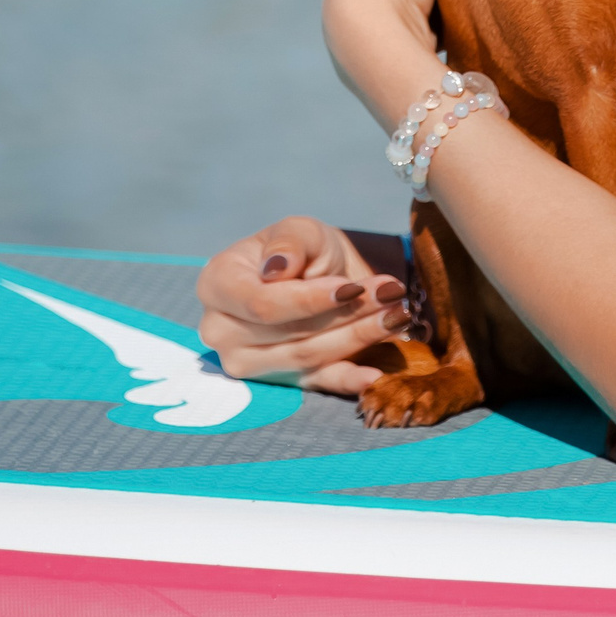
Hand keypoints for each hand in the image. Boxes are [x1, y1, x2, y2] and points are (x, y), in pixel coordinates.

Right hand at [195, 216, 411, 396]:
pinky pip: (317, 384)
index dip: (309, 300)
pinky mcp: (281, 382)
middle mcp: (221, 331)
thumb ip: (289, 243)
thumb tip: (277, 269)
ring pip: (309, 357)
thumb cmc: (301, 249)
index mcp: (217, 285)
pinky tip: (375, 376)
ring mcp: (248, 362)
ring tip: (398, 314)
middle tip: (392, 295)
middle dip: (347, 315)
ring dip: (359, 338)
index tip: (352, 287)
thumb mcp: (299, 231)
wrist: (317, 273)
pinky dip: (349, 380)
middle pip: (291, 333)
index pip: (262, 305)